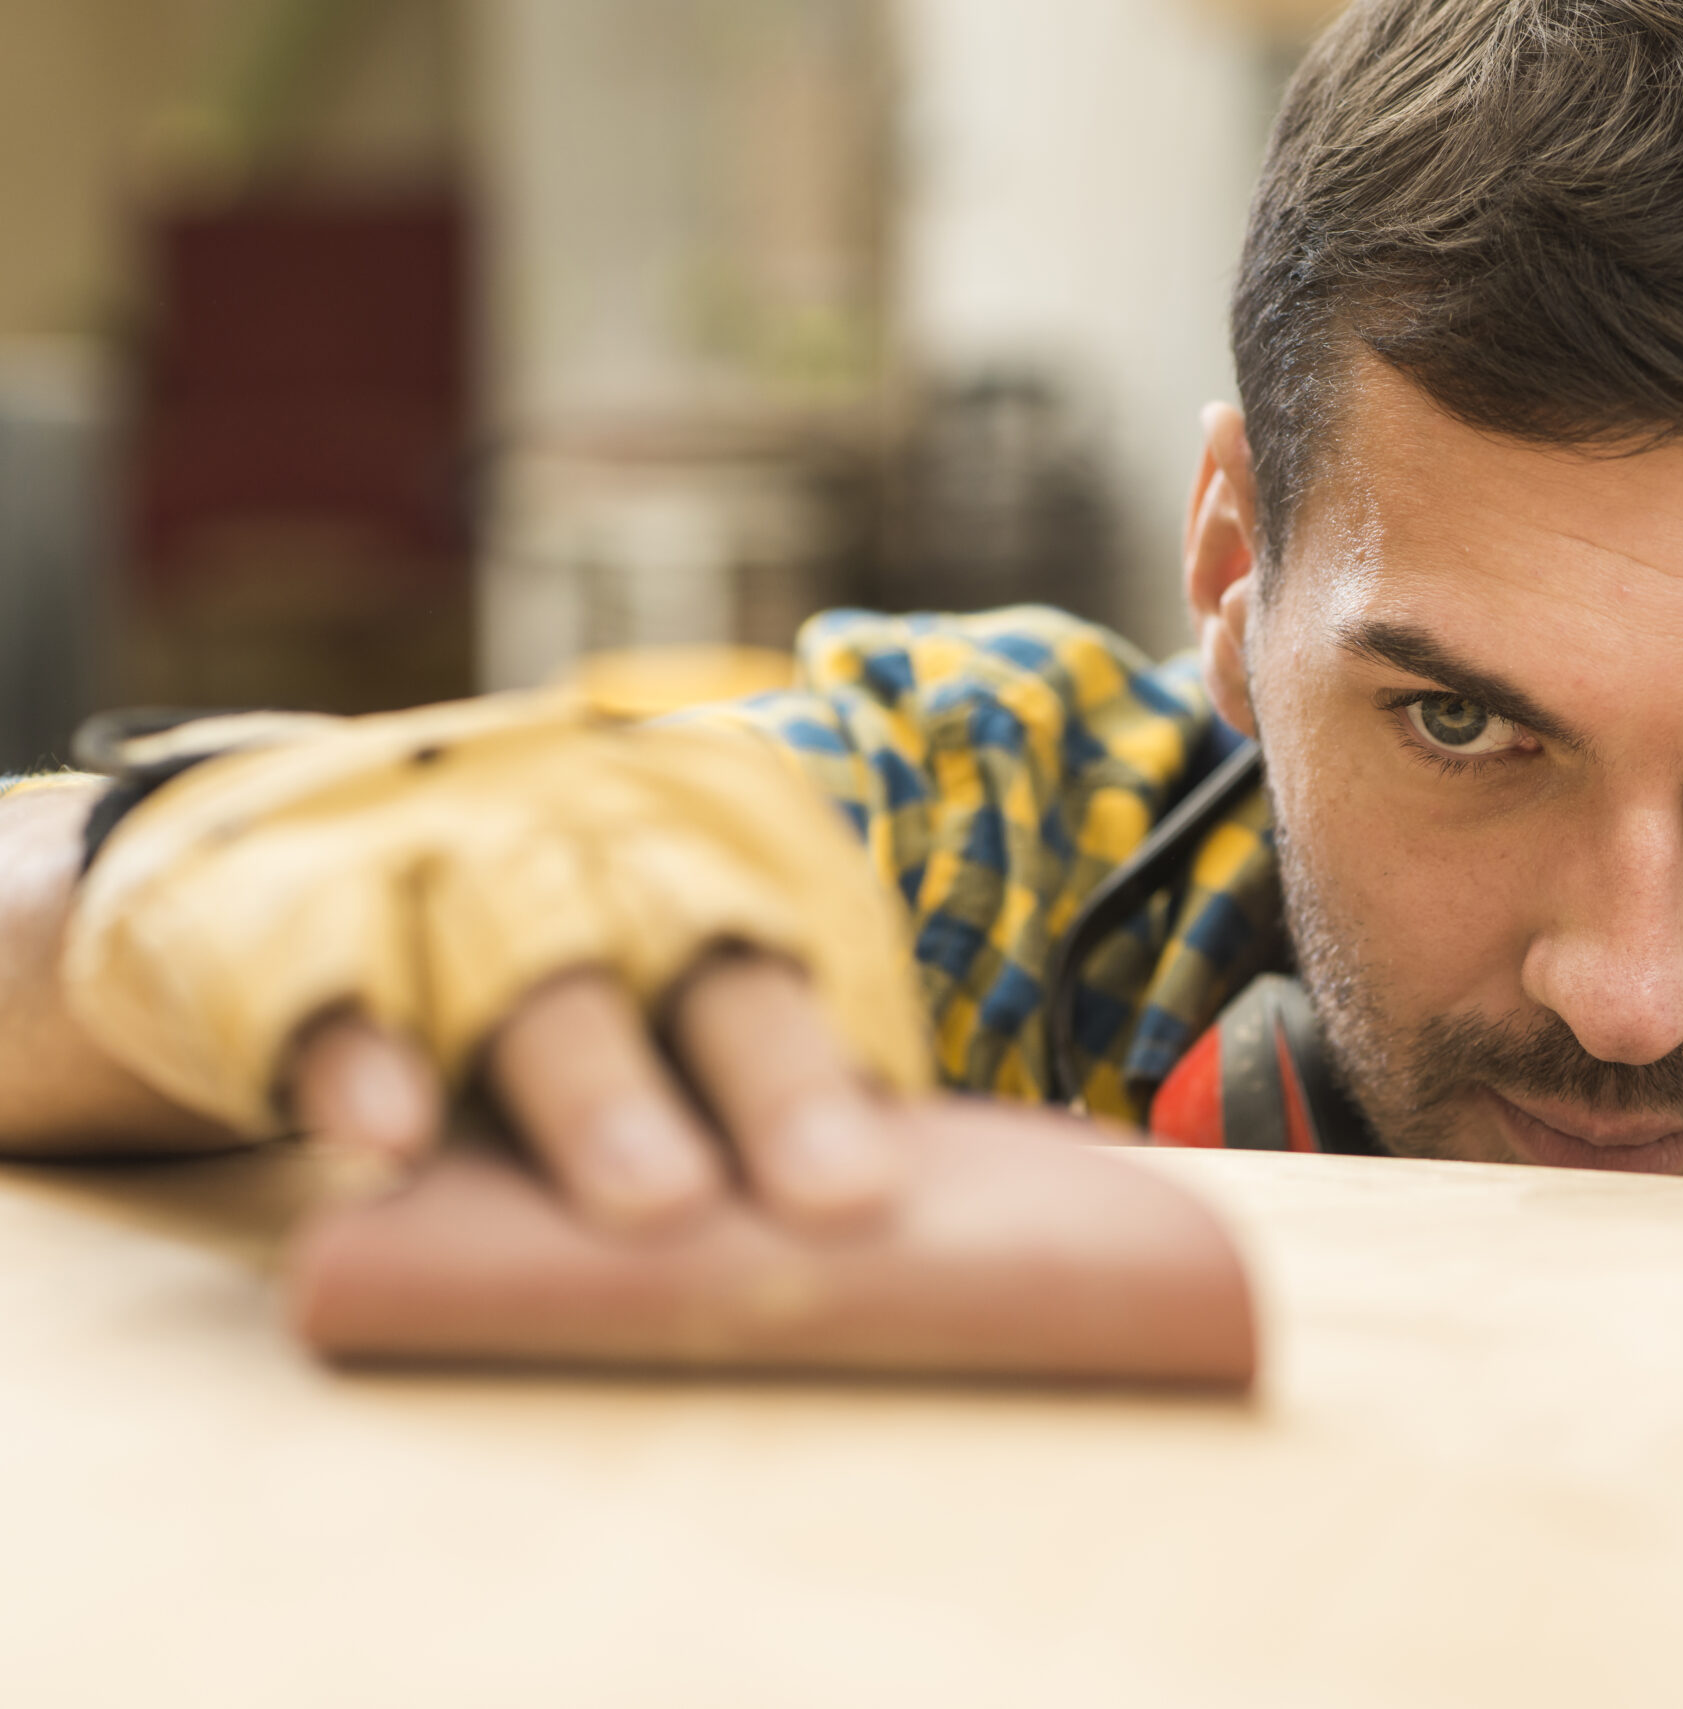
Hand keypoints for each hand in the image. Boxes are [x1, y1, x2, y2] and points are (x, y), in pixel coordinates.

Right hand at [58, 694, 942, 1234]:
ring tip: (657, 1201)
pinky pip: (330, 987)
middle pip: (711, 954)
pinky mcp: (294, 921)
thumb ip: (769, 1076)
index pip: (823, 946)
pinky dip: (365, 1061)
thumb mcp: (656, 976)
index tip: (917, 1181)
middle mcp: (600, 838)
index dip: (875, 1057)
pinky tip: (390, 1144)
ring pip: (539, 975)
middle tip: (843, 1196)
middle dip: (780, 1073)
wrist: (267, 854)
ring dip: (601, 1088)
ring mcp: (447, 867)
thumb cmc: (536, 956)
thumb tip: (930, 1235)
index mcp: (717, 846)